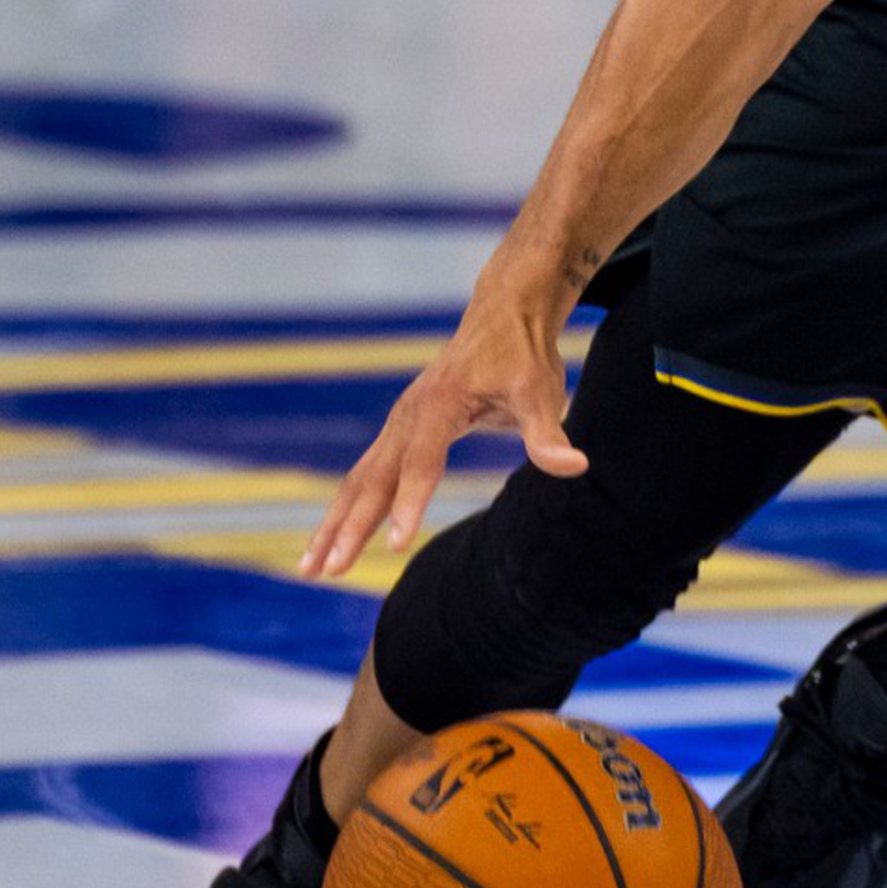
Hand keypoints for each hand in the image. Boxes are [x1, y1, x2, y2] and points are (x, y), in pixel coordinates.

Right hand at [302, 287, 588, 577]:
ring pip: (358, 481)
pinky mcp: (398, 431)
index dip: (410, 504)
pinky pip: (366, 475)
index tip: (396, 545)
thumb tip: (576, 466)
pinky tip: (332, 540)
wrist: (503, 316)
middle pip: (373, 479)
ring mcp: (397, 423)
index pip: (421, 464)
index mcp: (439, 406)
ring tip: (310, 570)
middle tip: (326, 571)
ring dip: (334, 524)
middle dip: (348, 527)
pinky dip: (346, 509)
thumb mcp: (542, 392)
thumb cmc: (524, 357)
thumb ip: (549, 435)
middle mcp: (408, 416)